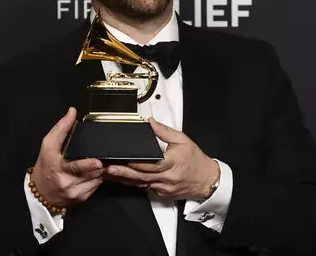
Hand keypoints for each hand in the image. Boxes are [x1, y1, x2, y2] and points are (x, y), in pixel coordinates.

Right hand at [30, 107, 105, 206]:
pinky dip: (97, 178)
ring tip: (97, 164)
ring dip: (99, 171)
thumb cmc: (46, 165)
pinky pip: (96, 186)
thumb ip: (61, 128)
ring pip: (96, 179)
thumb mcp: (48, 145)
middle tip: (103, 159)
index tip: (97, 161)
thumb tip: (72, 111)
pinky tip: (92, 174)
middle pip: (90, 172)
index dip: (87, 164)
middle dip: (99, 165)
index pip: (74, 166)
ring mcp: (74, 191)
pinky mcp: (81, 198)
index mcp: (57, 165)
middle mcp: (65, 180)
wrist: (41, 192)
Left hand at [105, 118, 219, 199]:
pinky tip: (123, 179)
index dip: (133, 162)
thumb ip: (164, 131)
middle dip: (122, 172)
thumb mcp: (182, 140)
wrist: (207, 180)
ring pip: (140, 184)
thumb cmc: (196, 160)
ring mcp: (163, 187)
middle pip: (140, 176)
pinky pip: (145, 188)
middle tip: (108, 169)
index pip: (148, 164)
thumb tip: (150, 122)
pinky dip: (133, 183)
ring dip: (124, 179)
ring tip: (109, 174)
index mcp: (171, 163)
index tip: (120, 158)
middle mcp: (166, 177)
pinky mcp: (162, 193)